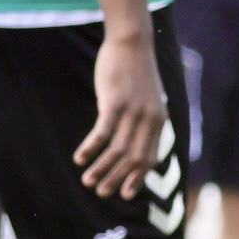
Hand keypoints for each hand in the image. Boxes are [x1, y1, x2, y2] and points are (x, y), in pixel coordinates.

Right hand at [74, 27, 170, 199]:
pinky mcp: (115, 102)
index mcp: (159, 121)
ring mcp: (133, 111)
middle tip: (101, 193)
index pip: (150, 158)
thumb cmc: (137, 73)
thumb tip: (138, 137)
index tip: (125, 194)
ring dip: (101, 168)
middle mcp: (149, 120)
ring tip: (87, 182)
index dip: (137, 178)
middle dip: (117, 179)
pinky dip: (91, 148)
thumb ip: (146, 119)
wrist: (132, 44)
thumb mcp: (149, 99)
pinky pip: (103, 132)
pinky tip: (79, 158)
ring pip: (118, 150)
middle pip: (134, 159)